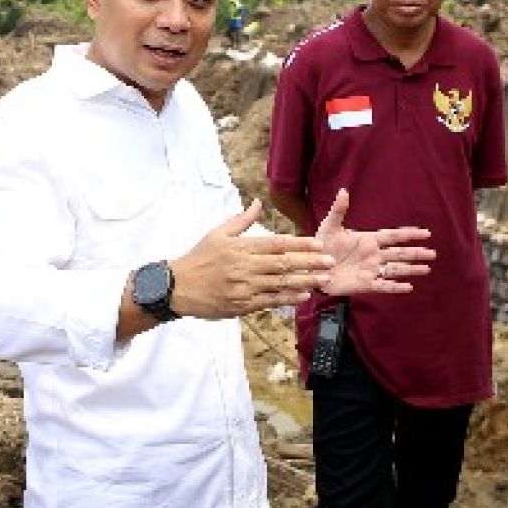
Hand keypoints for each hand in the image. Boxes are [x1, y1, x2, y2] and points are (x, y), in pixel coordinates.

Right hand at [170, 199, 335, 318]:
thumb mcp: (217, 234)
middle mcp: (245, 266)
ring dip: (304, 281)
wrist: (177, 287)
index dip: (300, 244)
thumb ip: (242, 220)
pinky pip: (269, 301)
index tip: (318, 244)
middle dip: (310, 262)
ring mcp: (244, 287)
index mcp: (241, 247)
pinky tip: (303, 296)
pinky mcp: (241, 305)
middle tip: (330, 261)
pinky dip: (287, 298)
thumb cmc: (199, 258)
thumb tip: (258, 202)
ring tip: (324, 279)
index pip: (277, 244)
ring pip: (280, 283)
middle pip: (283, 263)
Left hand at [314, 189, 434, 294]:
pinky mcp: (365, 284)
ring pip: (395, 269)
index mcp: (368, 240)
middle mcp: (374, 255)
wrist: (312, 268)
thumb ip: (338, 210)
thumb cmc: (321, 246)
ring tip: (426, 269)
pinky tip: (408, 287)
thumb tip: (343, 191)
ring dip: (411, 269)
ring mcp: (371, 270)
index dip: (409, 235)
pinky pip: (383, 286)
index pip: (393, 236)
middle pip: (400, 253)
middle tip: (433, 253)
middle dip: (416, 253)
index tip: (426, 233)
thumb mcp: (329, 226)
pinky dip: (396, 287)